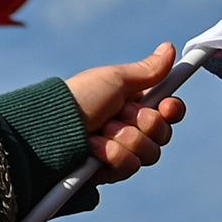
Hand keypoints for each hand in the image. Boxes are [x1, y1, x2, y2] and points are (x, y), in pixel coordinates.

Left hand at [62, 42, 187, 184]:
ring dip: (124, 138)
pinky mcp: (109, 172)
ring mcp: (120, 152)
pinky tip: (92, 148)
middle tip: (119, 114)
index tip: (167, 105)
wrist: (49, 129)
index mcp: (132, 103)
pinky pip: (129, 167)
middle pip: (162, 134)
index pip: (167, 111)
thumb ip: (146, 71)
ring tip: (99, 131)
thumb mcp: (113, 80)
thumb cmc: (79, 98)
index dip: (172, 109)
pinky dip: (112, 155)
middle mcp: (129, 129)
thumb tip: (169, 48)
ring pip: (149, 153)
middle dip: (144, 123)